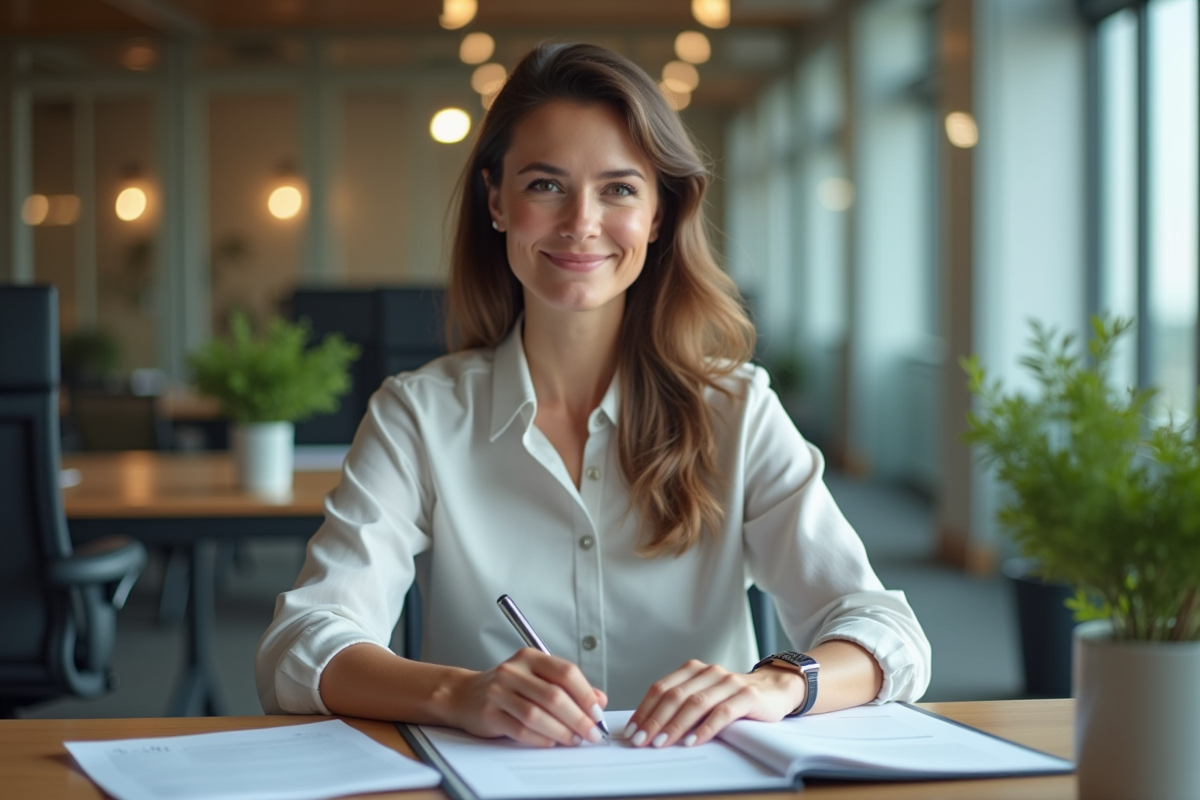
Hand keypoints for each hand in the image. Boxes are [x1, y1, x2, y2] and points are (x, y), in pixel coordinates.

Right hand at [444, 648, 607, 747]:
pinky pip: (520, 729)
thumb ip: (568, 687)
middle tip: (591, 733)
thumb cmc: (506, 688)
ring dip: (561, 731)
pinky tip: (550, 742)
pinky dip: (540, 739)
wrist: (463, 695)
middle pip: (554, 695)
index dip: (585, 694)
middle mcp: (513, 671)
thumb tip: (599, 700)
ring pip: (537, 714)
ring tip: (574, 740)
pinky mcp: (488, 713)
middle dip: (578, 718)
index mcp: (530, 658)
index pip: (565, 672)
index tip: (597, 712)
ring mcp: (498, 691)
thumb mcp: (537, 679)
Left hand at [624, 659, 804, 747]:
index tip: (632, 730)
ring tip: (662, 743)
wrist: (773, 690)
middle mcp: (709, 672)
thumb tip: (648, 728)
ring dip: (675, 725)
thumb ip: (681, 704)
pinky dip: (705, 729)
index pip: (662, 688)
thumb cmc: (732, 698)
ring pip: (696, 703)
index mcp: (693, 669)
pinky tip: (692, 741)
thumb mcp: (704, 696)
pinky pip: (722, 713)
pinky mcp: (747, 696)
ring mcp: (729, 682)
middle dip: (655, 720)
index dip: (645, 709)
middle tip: (642, 740)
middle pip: (675, 696)